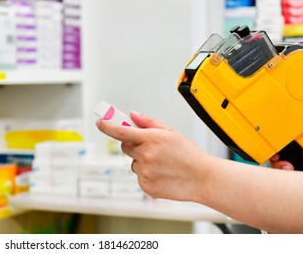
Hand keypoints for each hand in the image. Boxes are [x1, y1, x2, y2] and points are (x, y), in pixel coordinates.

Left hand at [96, 111, 211, 200]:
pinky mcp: (146, 186)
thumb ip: (149, 122)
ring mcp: (145, 172)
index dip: (107, 125)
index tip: (100, 122)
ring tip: (162, 163)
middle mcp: (146, 156)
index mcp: (152, 139)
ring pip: (133, 163)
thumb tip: (132, 116)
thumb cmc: (189, 155)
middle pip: (125, 146)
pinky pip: (139, 176)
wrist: (203, 178)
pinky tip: (162, 173)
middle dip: (133, 144)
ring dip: (142, 161)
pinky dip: (147, 174)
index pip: (121, 131)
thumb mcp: (171, 132)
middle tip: (149, 146)